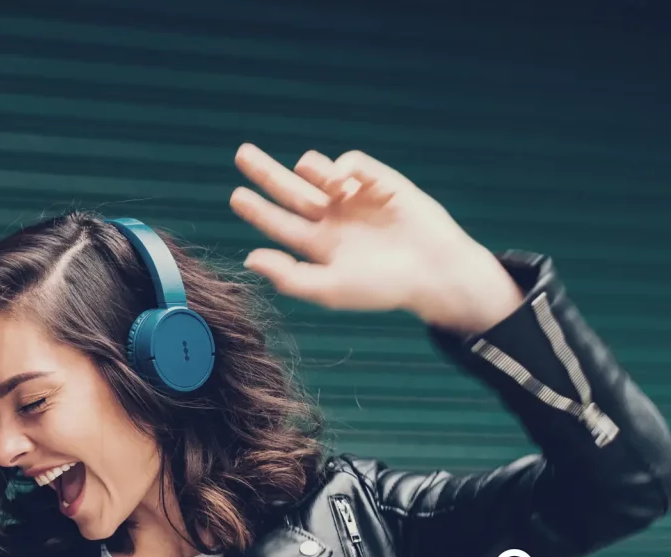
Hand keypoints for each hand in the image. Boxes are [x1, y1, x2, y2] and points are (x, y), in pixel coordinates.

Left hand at [229, 143, 525, 335]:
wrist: (433, 271)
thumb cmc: (383, 287)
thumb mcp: (330, 288)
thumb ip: (289, 276)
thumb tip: (250, 258)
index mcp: (320, 246)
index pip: (281, 224)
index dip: (258, 210)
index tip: (237, 196)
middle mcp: (333, 219)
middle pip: (291, 191)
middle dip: (266, 172)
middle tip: (242, 153)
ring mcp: (355, 198)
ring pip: (318, 172)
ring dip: (310, 168)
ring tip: (310, 174)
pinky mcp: (379, 181)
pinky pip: (352, 163)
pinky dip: (342, 167)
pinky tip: (343, 183)